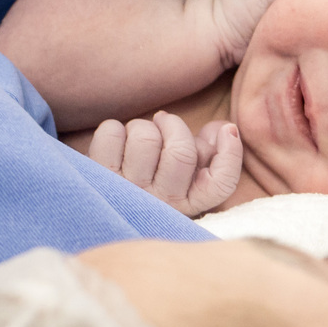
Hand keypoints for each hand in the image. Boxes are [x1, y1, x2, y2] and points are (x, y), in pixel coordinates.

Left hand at [88, 112, 242, 215]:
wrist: (97, 203)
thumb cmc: (149, 179)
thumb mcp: (185, 173)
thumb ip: (210, 151)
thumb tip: (225, 130)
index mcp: (188, 204)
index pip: (221, 184)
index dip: (230, 153)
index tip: (228, 131)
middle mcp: (160, 204)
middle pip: (181, 152)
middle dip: (174, 126)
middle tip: (164, 123)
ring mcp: (127, 193)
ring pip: (145, 137)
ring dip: (141, 127)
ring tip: (136, 139)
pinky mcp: (98, 178)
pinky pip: (112, 133)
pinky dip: (114, 130)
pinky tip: (115, 145)